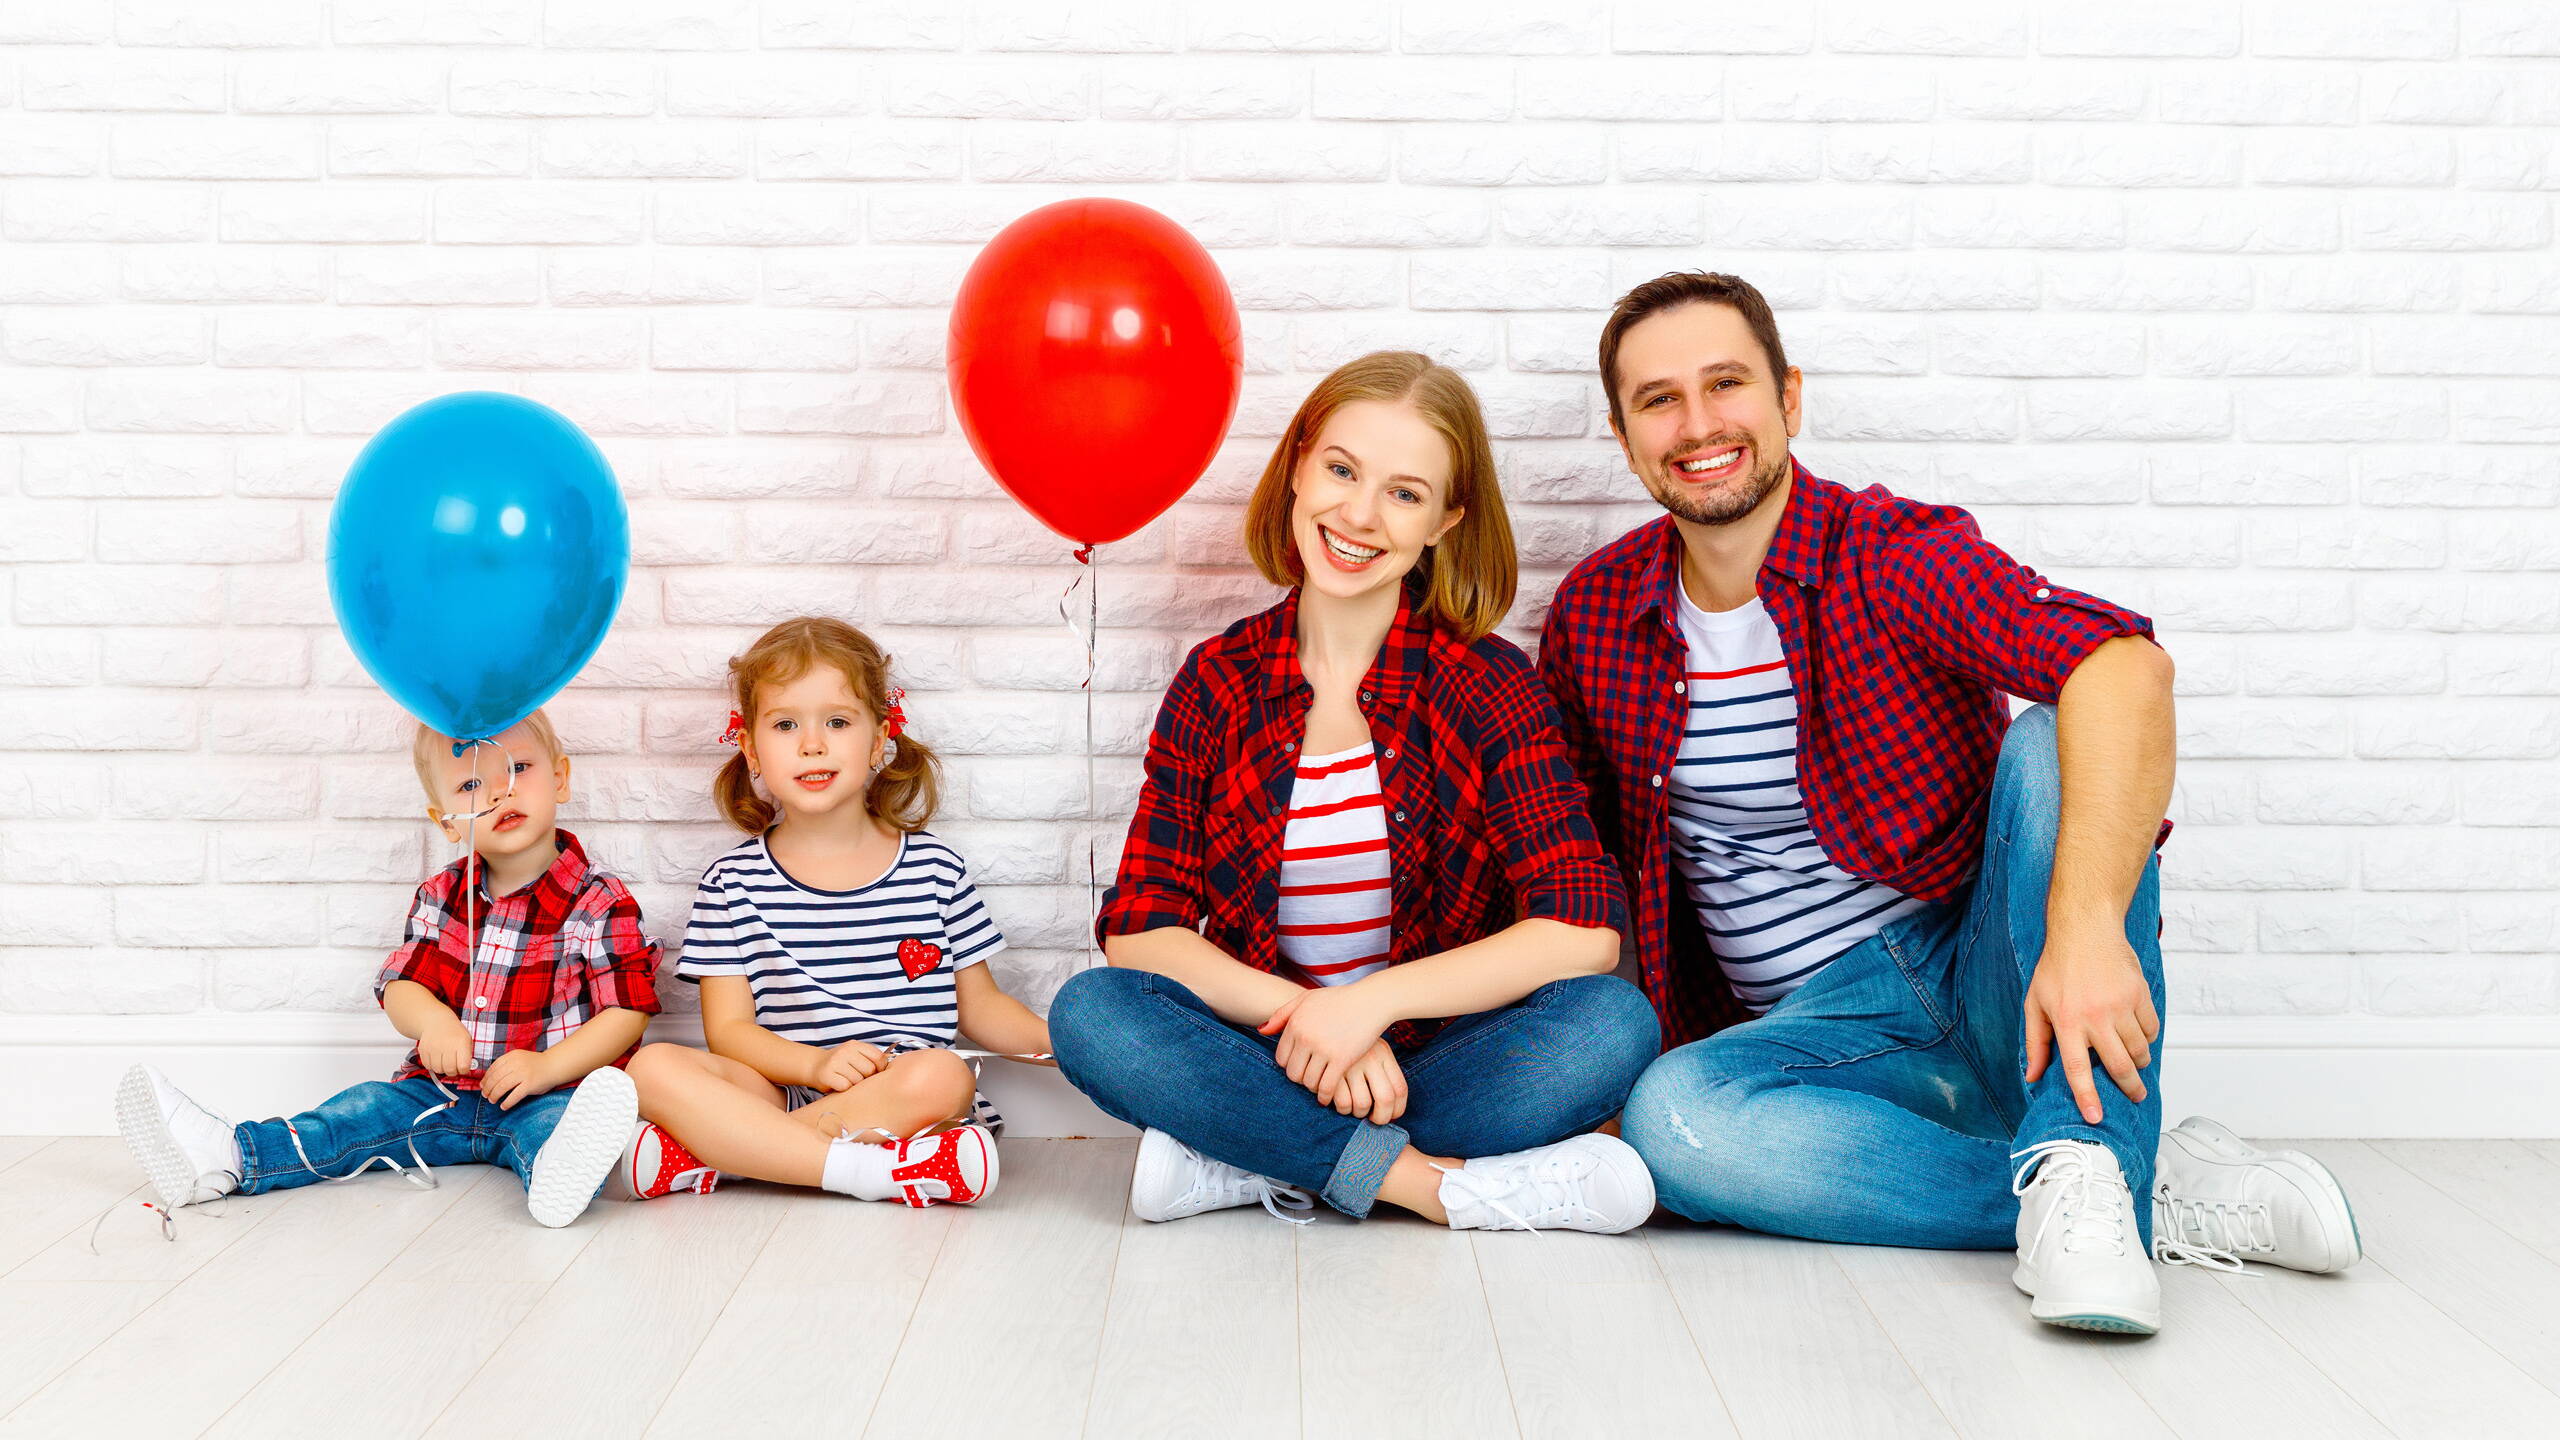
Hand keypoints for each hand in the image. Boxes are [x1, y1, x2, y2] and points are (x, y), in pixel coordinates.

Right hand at [416, 1016, 476, 1076]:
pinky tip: (437, 1059)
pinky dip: (433, 1066)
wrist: (437, 1021)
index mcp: (461, 1043)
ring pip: (438, 1070)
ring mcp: (433, 1048)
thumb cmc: (454, 1032)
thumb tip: (465, 1071)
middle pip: (450, 1070)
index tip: (464, 1068)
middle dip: (453, 1072)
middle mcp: (447, 1045)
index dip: (464, 1070)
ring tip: (445, 1062)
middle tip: (454, 1067)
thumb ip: (467, 1055)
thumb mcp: (467, 1040)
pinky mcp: (423, 1050)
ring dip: (442, 1069)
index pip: (463, 1066)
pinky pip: (428, 1066)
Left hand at [481, 1049, 561, 1110]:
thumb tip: (488, 1080)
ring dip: (494, 1096)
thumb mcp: (519, 1059)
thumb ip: (506, 1065)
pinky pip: (514, 1096)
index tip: (482, 1086)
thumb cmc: (535, 1065)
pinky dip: (507, 1102)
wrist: (554, 1065)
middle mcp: (517, 1064)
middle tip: (486, 1095)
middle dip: (488, 1088)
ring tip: (492, 1100)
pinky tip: (504, 1106)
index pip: (493, 1068)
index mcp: (512, 1056)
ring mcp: (523, 1074)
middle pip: (495, 1078)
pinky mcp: (530, 1085)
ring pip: (502, 1087)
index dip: (486, 1078)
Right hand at [810, 1040, 889, 1093]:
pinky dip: (845, 1089)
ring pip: (858, 1080)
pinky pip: (846, 1086)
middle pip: (869, 1070)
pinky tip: (839, 1085)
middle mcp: (845, 1051)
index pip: (878, 1057)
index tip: (876, 1073)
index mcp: (855, 1045)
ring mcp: (835, 1062)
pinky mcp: (827, 1075)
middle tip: (857, 1078)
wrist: (814, 1065)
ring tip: (847, 1081)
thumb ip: (870, 1058)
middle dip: (866, 1078)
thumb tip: (891, 1070)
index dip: (881, 1068)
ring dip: (855, 1085)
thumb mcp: (854, 1055)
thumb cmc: (840, 1063)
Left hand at [1258, 986, 1390, 1108]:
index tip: (1301, 1067)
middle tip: (1310, 1079)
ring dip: (1313, 1087)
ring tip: (1320, 1085)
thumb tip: (1262, 1031)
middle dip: (1300, 1078)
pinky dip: (1325, 1095)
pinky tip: (1327, 1096)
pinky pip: (1326, 1086)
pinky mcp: (1342, 1059)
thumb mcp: (1307, 999)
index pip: (1281, 1058)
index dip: (1290, 1065)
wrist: (1370, 1000)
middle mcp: (1305, 1037)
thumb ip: (1282, 1014)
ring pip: (1308, 1082)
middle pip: (1293, 1073)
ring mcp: (1323, 1049)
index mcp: (1295, 1024)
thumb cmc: (1339, 999)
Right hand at [1331, 1041, 1408, 1124]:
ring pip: (1362, 1104)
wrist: (1320, 1016)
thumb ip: (1380, 1070)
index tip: (1389, 1117)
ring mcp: (1352, 1064)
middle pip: (1386, 1100)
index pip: (1400, 1089)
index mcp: (1383, 1052)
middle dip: (1380, 1118)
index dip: (1397, 1110)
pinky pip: (1342, 1102)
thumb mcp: (1368, 1046)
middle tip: (1372, 1121)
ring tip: (1349, 1108)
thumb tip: (1389, 1109)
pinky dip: (1340, 1109)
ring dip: (1357, 1113)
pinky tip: (1332, 1101)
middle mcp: (1371, 1057)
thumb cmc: (1346, 1040)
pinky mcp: (1332, 1071)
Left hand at [2023, 928, 2159, 1124]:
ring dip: (2139, 1062)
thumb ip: (2035, 1043)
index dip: (2087, 1096)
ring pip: (2139, 1050)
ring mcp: (2121, 1006)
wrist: (2085, 931)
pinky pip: (2152, 1029)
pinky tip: (2138, 1035)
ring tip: (2133, 1063)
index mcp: (2066, 1022)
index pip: (2078, 1068)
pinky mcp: (2140, 995)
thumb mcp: (2035, 1004)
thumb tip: (2033, 1076)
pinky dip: (2148, 1038)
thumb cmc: (2057, 968)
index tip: (2096, 1117)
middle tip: (2135, 1096)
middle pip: (2120, 1066)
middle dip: (2131, 1088)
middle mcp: (2095, 1017)